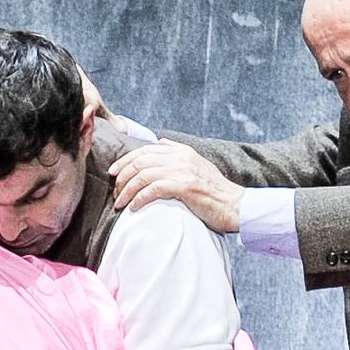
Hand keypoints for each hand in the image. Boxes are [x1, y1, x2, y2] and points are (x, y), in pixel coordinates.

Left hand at [111, 139, 245, 233]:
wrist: (235, 205)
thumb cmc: (215, 192)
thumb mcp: (198, 164)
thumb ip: (178, 152)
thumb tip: (160, 143)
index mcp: (182, 151)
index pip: (145, 151)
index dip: (125, 161)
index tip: (114, 172)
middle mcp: (180, 157)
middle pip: (140, 161)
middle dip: (122, 176)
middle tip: (115, 192)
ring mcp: (182, 170)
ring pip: (143, 175)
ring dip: (127, 190)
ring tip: (120, 203)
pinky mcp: (184, 186)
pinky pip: (152, 189)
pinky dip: (139, 198)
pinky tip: (134, 207)